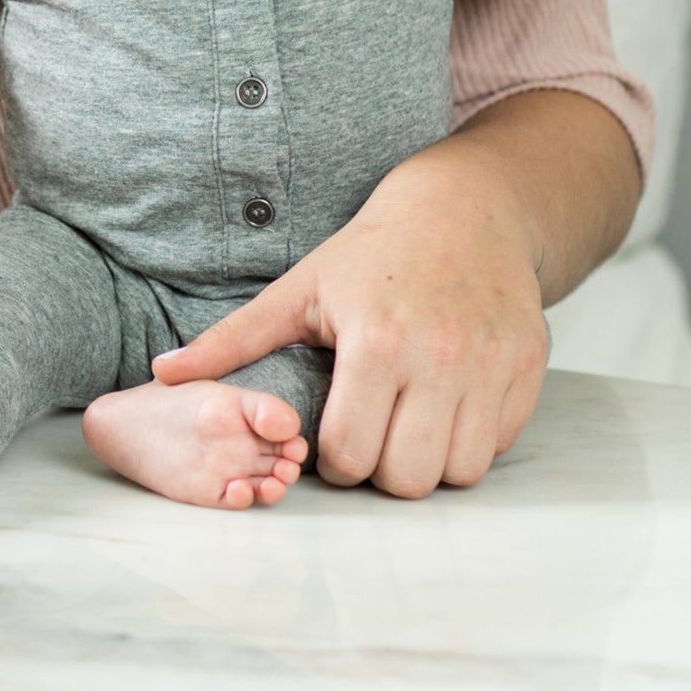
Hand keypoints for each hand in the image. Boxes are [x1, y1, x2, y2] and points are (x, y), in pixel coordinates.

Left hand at [149, 147, 547, 495]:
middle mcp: (441, 358)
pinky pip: (499, 447)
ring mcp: (491, 366)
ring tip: (405, 423)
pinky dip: (470, 442)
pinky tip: (445, 406)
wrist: (464, 211)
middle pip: (407, 479)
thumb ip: (231, 340)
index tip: (329, 432)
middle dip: (380, 470)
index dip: (332, 458)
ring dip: (428, 462)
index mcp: (377, 341)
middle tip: (368, 433)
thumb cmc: (369, 254)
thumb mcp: (296, 289)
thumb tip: (161, 375)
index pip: (351, 457)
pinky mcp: (529, 371)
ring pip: (459, 474)